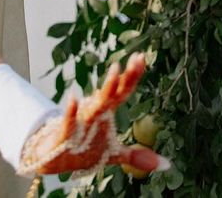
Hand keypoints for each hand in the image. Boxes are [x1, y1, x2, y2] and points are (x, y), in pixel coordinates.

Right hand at [20, 53, 168, 176]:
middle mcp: (95, 113)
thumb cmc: (84, 149)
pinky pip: (69, 122)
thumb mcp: (113, 154)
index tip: (142, 57)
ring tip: (115, 71)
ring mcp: (81, 121)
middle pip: (112, 93)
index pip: (122, 92)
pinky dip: (71, 111)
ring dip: (106, 90)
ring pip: (96, 105)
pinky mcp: (66, 134)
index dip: (132, 76)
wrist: (53, 157)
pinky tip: (73, 98)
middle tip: (135, 58)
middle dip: (124, 77)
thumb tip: (167, 165)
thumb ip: (136, 156)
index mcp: (106, 113)